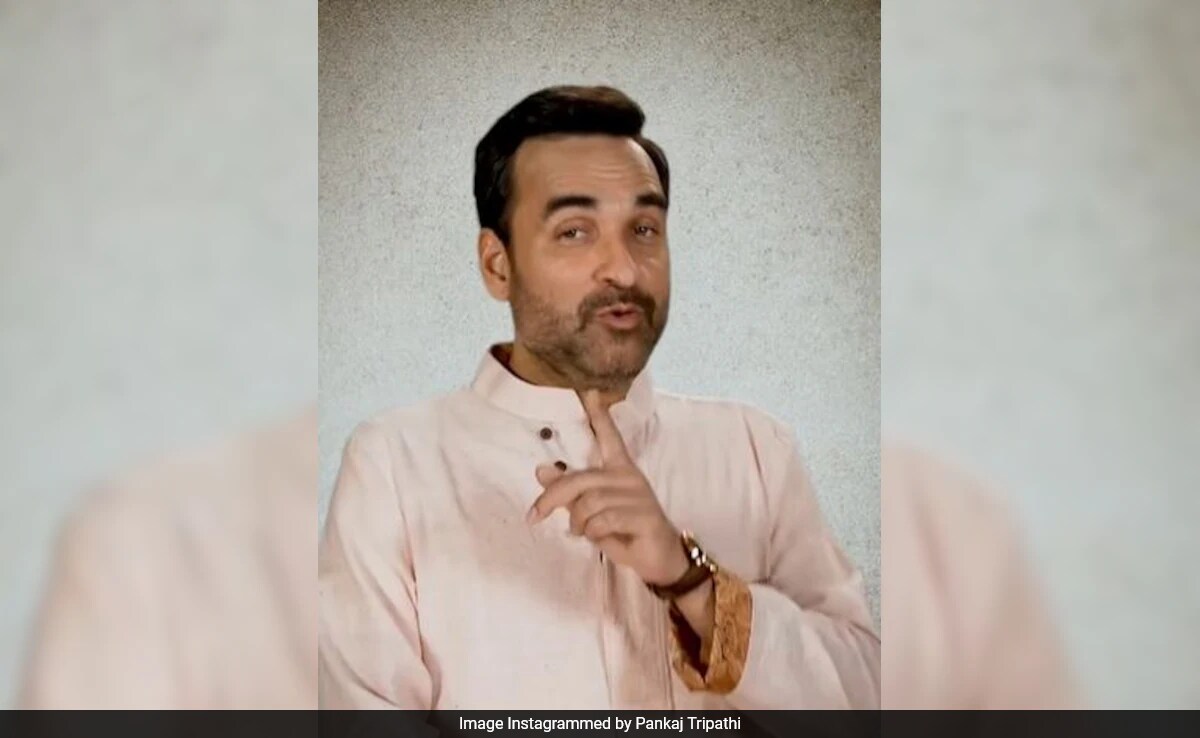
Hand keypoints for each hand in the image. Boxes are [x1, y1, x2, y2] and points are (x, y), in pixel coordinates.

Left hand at [527, 389, 687, 585]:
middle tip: (534, 516)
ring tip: (583, 532)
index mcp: (620, 469)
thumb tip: (540, 471)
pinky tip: (600, 538)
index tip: (590, 391)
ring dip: (578, 523)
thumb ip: (569, 490)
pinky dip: (593, 534)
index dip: (599, 416)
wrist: (661, 558)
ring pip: (588, 503)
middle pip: (580, 480)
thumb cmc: (625, 531)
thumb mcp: (592, 511)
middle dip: (552, 498)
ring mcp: (638, 496)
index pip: (609, 437)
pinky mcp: (643, 515)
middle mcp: (629, 477)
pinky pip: (602, 521)